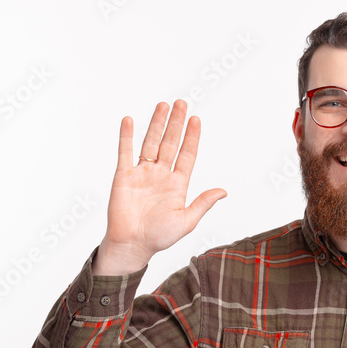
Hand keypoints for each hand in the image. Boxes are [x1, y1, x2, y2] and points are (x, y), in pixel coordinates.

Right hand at [94, 100, 225, 274]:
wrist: (132, 244)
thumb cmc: (158, 237)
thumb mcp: (187, 220)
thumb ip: (203, 203)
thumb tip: (223, 191)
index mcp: (177, 184)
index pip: (186, 154)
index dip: (192, 137)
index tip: (196, 120)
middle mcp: (160, 174)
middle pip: (170, 142)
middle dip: (176, 123)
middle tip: (182, 102)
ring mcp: (141, 173)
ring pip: (150, 142)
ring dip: (156, 123)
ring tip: (163, 105)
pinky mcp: (123, 176)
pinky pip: (125, 152)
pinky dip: (126, 136)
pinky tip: (129, 120)